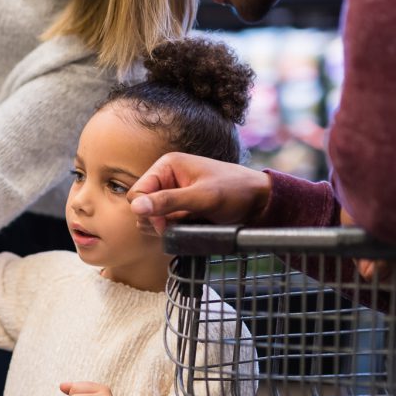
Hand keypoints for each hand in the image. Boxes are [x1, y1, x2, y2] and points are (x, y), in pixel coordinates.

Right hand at [126, 153, 270, 235]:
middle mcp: (166, 178)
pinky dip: (172, 229)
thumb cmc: (235, 191)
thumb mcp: (202, 197)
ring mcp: (173, 194)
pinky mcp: (180, 208)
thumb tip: (136, 208)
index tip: (163, 224)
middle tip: (178, 225)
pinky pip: (164, 222)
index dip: (146, 211)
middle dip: (156, 221)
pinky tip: (188, 227)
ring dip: (164, 227)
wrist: (260, 200)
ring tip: (187, 225)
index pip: (137, 192)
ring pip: (152, 217)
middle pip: (142, 206)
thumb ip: (168, 202)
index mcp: (167, 166)